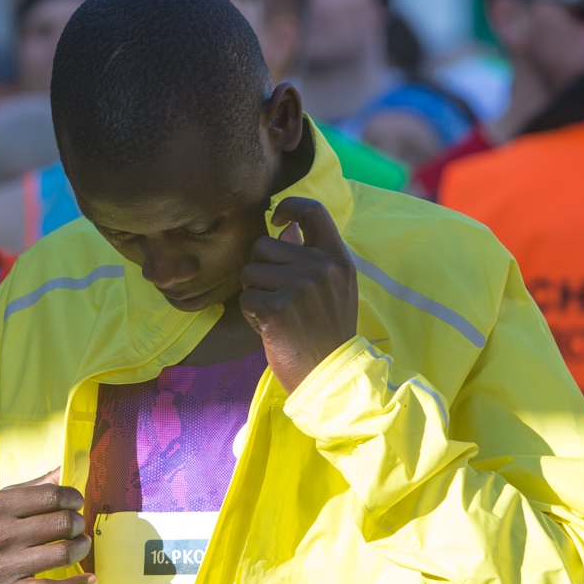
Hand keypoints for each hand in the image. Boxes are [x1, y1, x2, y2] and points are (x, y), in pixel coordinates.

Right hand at [0, 469, 93, 583]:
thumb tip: (62, 472)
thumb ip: (30, 488)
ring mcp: (4, 567)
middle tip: (77, 525)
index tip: (76, 502)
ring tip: (80, 544)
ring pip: (63, 554)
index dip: (71, 497)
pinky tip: (89, 580)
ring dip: (81, 548)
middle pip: (61, 524)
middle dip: (78, 522)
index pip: (50, 496)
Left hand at [242, 196, 359, 393]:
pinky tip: (271, 328)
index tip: (276, 220)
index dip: (289, 206)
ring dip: (254, 292)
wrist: (330, 377)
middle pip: (264, 245)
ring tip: (276, 314)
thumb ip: (310, 256)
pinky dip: (252, 315)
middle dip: (261, 269)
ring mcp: (299, 286)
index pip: (313, 209)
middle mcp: (320, 267)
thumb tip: (284, 229)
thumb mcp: (333, 289)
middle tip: (278, 297)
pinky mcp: (277, 308)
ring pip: (250, 271)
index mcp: (337, 258)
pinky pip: (246, 298)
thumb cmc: (327, 333)